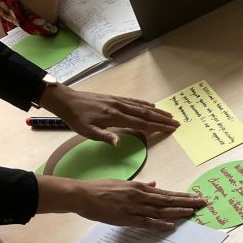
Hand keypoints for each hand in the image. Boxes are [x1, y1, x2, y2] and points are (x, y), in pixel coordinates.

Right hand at [36, 175, 207, 230]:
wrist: (81, 194)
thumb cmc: (100, 189)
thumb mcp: (123, 183)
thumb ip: (140, 185)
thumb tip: (154, 184)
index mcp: (139, 188)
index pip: (166, 193)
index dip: (182, 196)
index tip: (196, 197)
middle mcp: (140, 196)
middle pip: (168, 200)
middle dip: (187, 202)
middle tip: (203, 204)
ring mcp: (133, 207)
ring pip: (161, 210)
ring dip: (178, 211)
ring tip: (193, 213)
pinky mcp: (126, 218)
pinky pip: (146, 222)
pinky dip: (159, 223)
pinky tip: (171, 225)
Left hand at [39, 85, 179, 145]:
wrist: (66, 100)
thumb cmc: (76, 119)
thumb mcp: (88, 131)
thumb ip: (105, 137)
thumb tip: (119, 144)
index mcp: (115, 117)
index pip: (141, 123)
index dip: (157, 127)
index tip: (171, 129)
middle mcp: (119, 107)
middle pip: (145, 114)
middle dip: (162, 119)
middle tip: (176, 123)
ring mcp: (118, 101)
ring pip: (141, 106)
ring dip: (156, 111)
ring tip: (169, 115)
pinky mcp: (114, 98)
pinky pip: (133, 101)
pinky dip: (144, 103)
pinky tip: (151, 105)